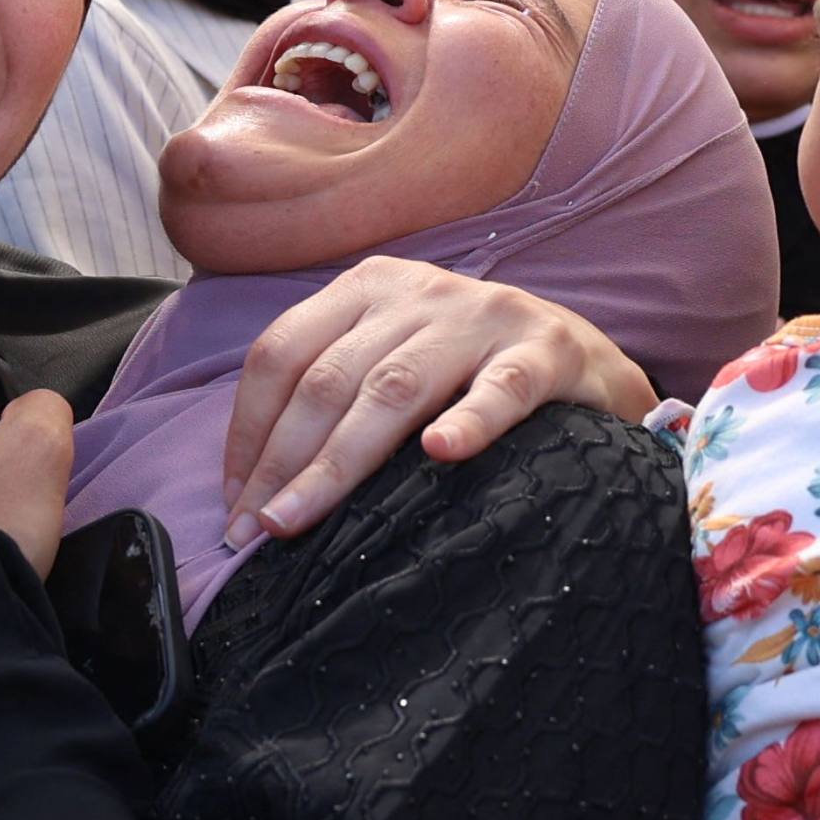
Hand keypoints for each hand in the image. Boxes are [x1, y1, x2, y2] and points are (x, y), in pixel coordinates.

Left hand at [219, 258, 652, 543]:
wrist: (585, 358)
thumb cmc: (470, 370)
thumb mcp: (394, 358)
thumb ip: (335, 396)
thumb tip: (258, 485)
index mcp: (367, 288)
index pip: (282, 353)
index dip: (249, 429)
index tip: (235, 501)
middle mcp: (417, 292)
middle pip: (328, 379)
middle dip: (282, 460)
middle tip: (256, 531)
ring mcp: (483, 317)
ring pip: (395, 388)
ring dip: (339, 460)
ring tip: (302, 517)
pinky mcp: (546, 349)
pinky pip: (503, 387)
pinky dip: (471, 419)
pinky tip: (441, 454)